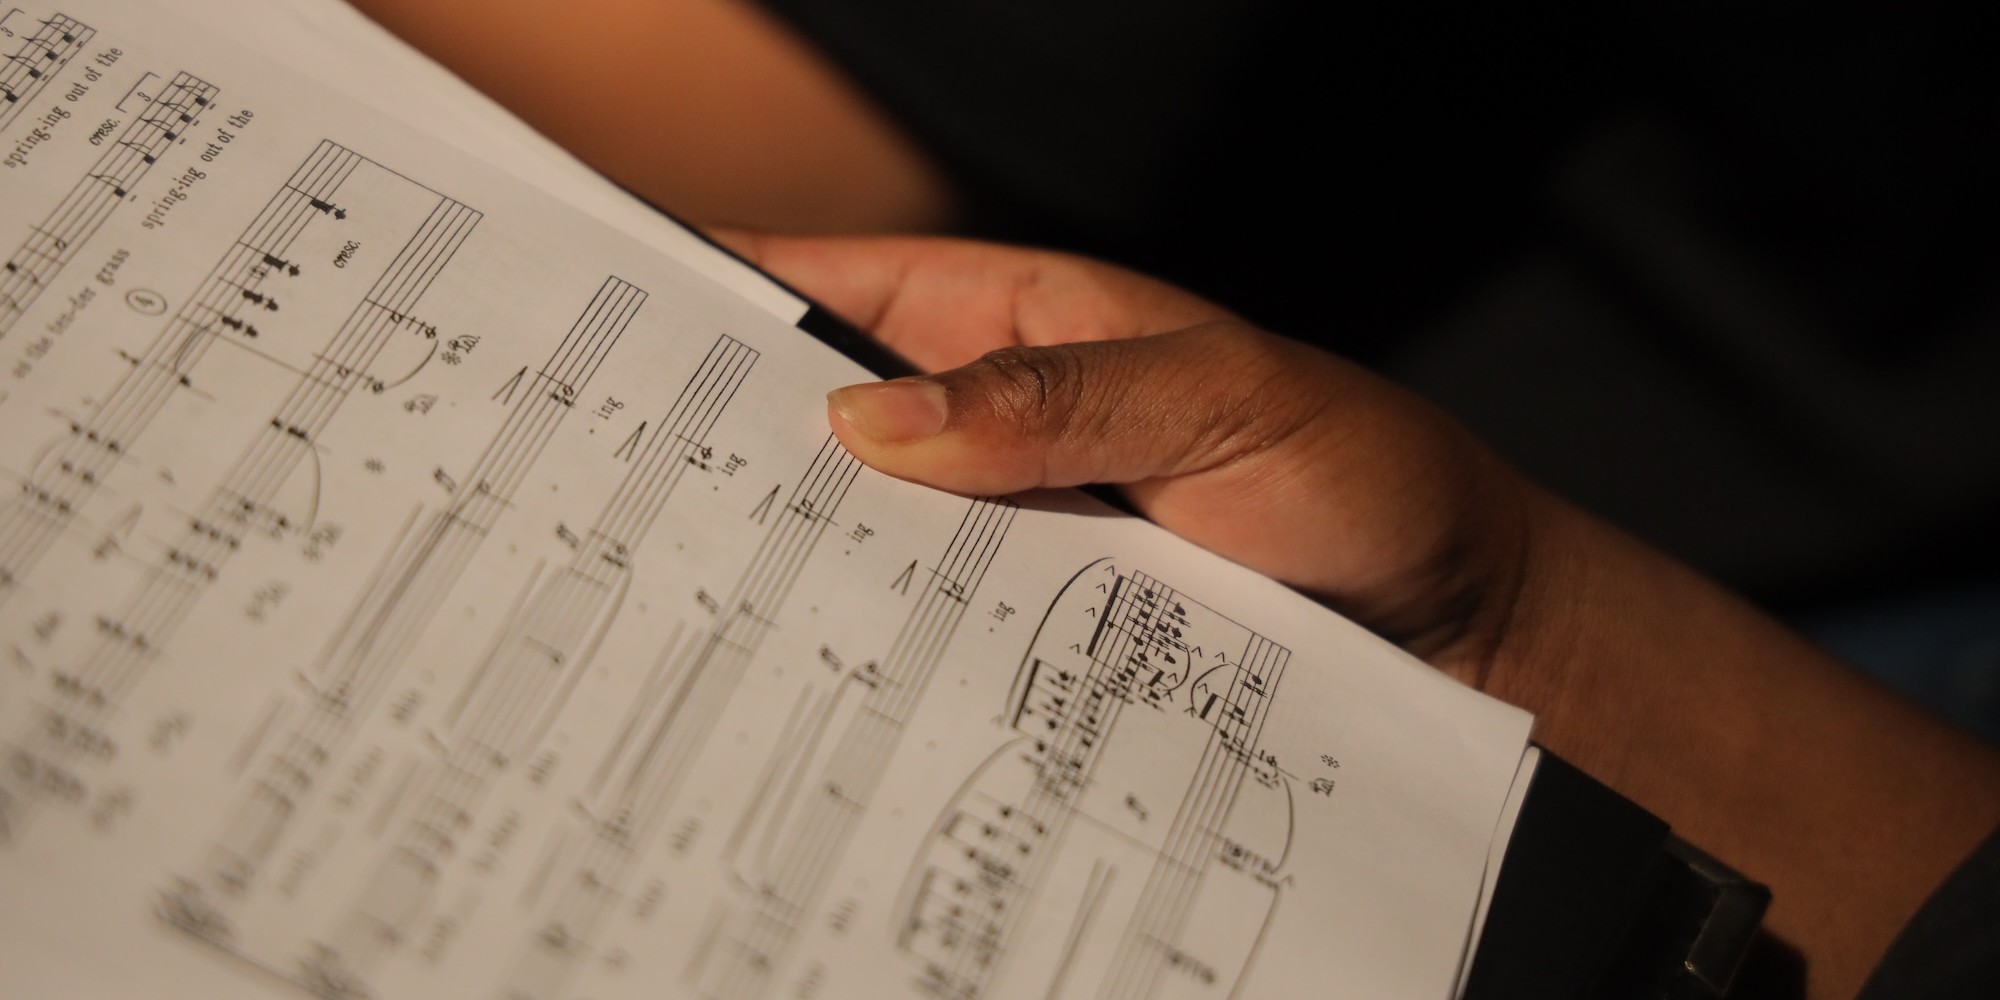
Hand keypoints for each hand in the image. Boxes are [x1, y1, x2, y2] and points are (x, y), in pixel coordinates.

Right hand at [724, 231, 1999, 999]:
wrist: (1458, 622)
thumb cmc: (1365, 477)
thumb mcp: (1225, 401)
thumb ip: (1061, 396)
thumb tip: (875, 420)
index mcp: (1020, 319)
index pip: (835, 288)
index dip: (717, 296)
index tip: (605, 328)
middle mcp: (998, 424)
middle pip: (824, 423)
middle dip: (725, 451)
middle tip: (617, 499)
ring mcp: (1011, 529)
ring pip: (868, 536)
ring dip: (798, 564)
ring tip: (691, 603)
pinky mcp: (1041, 624)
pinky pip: (935, 627)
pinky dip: (882, 646)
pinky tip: (829, 682)